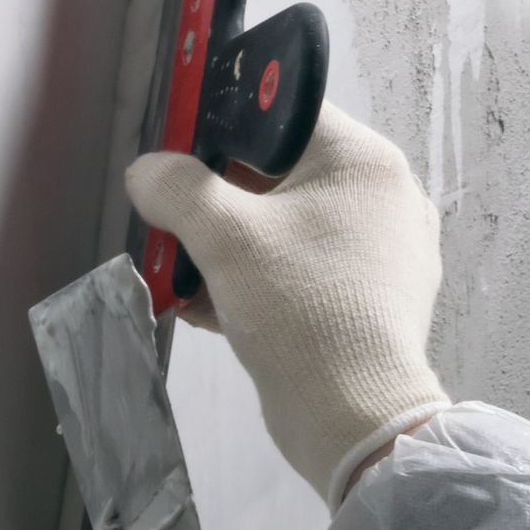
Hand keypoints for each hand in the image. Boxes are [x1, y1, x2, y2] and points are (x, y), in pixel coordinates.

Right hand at [125, 103, 449, 505]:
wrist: (353, 417)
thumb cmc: (299, 306)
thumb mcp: (223, 236)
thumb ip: (175, 187)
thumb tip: (146, 171)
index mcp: (365, 163)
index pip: (284, 112)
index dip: (223, 119)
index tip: (176, 145)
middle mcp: (383, 199)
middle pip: (277, 172)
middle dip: (215, 197)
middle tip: (170, 216)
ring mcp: (379, 255)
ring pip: (281, 226)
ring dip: (225, 245)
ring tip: (181, 271)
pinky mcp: (366, 302)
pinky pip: (296, 270)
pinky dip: (251, 281)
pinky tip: (207, 306)